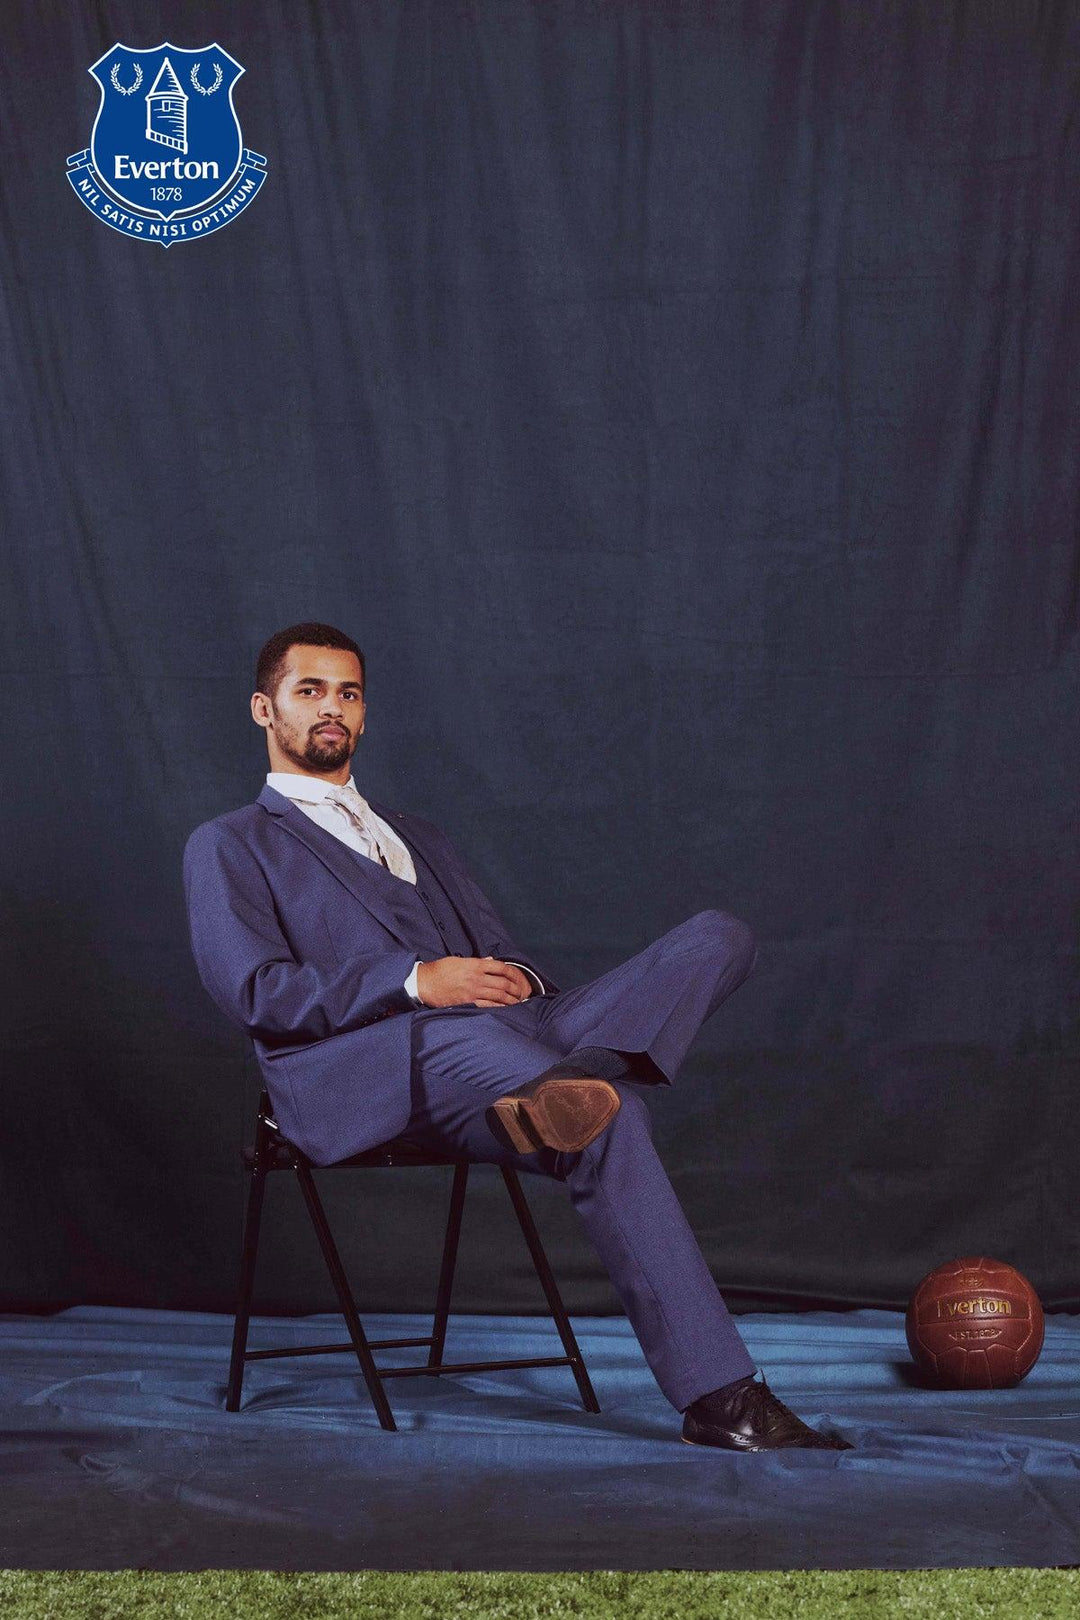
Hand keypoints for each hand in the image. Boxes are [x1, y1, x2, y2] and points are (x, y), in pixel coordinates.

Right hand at [415, 956, 532, 1007]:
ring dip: (511, 999)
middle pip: (503, 982)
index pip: (501, 967)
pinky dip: (500, 1007)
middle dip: (516, 988)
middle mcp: (476, 978)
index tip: (519, 977)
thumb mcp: (458, 960)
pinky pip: (489, 1005)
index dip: (514, 972)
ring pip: (499, 995)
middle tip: (522, 992)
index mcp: (475, 964)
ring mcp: (473, 991)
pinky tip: (506, 1009)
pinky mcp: (468, 1003)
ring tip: (518, 1002)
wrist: (425, 983)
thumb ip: (476, 961)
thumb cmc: (440, 970)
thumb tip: (490, 961)